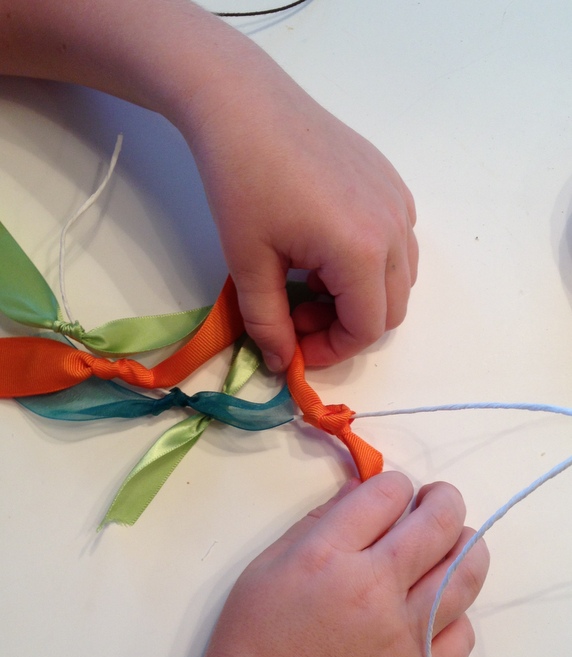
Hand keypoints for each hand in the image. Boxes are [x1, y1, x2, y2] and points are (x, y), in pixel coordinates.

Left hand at [180, 49, 417, 370]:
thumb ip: (268, 325)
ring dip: (360, 297)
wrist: (246, 106)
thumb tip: (282, 363)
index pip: (367, 329)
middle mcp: (394, 229)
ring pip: (400, 278)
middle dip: (346, 327)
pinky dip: (370, 264)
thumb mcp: (248, 265)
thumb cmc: (241, 183)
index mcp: (362, 252)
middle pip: (391, 310)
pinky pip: (399, 243)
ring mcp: (398, 202)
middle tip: (297, 313)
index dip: (332, 351)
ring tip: (310, 282)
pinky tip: (326, 248)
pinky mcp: (392, 183)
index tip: (295, 347)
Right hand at [185, 473, 487, 656]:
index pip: (388, 494)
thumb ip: (316, 521)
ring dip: (465, 545)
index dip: (394, 484)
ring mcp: (404, 634)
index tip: (390, 494)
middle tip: (435, 501)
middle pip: (439, 522)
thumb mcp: (266, 565)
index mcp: (328, 555)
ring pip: (467, 571)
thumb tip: (361, 490)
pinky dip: (457, 611)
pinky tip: (436, 606)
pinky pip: (464, 632)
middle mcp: (374, 588)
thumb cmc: (253, 638)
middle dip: (443, 499)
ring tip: (451, 543)